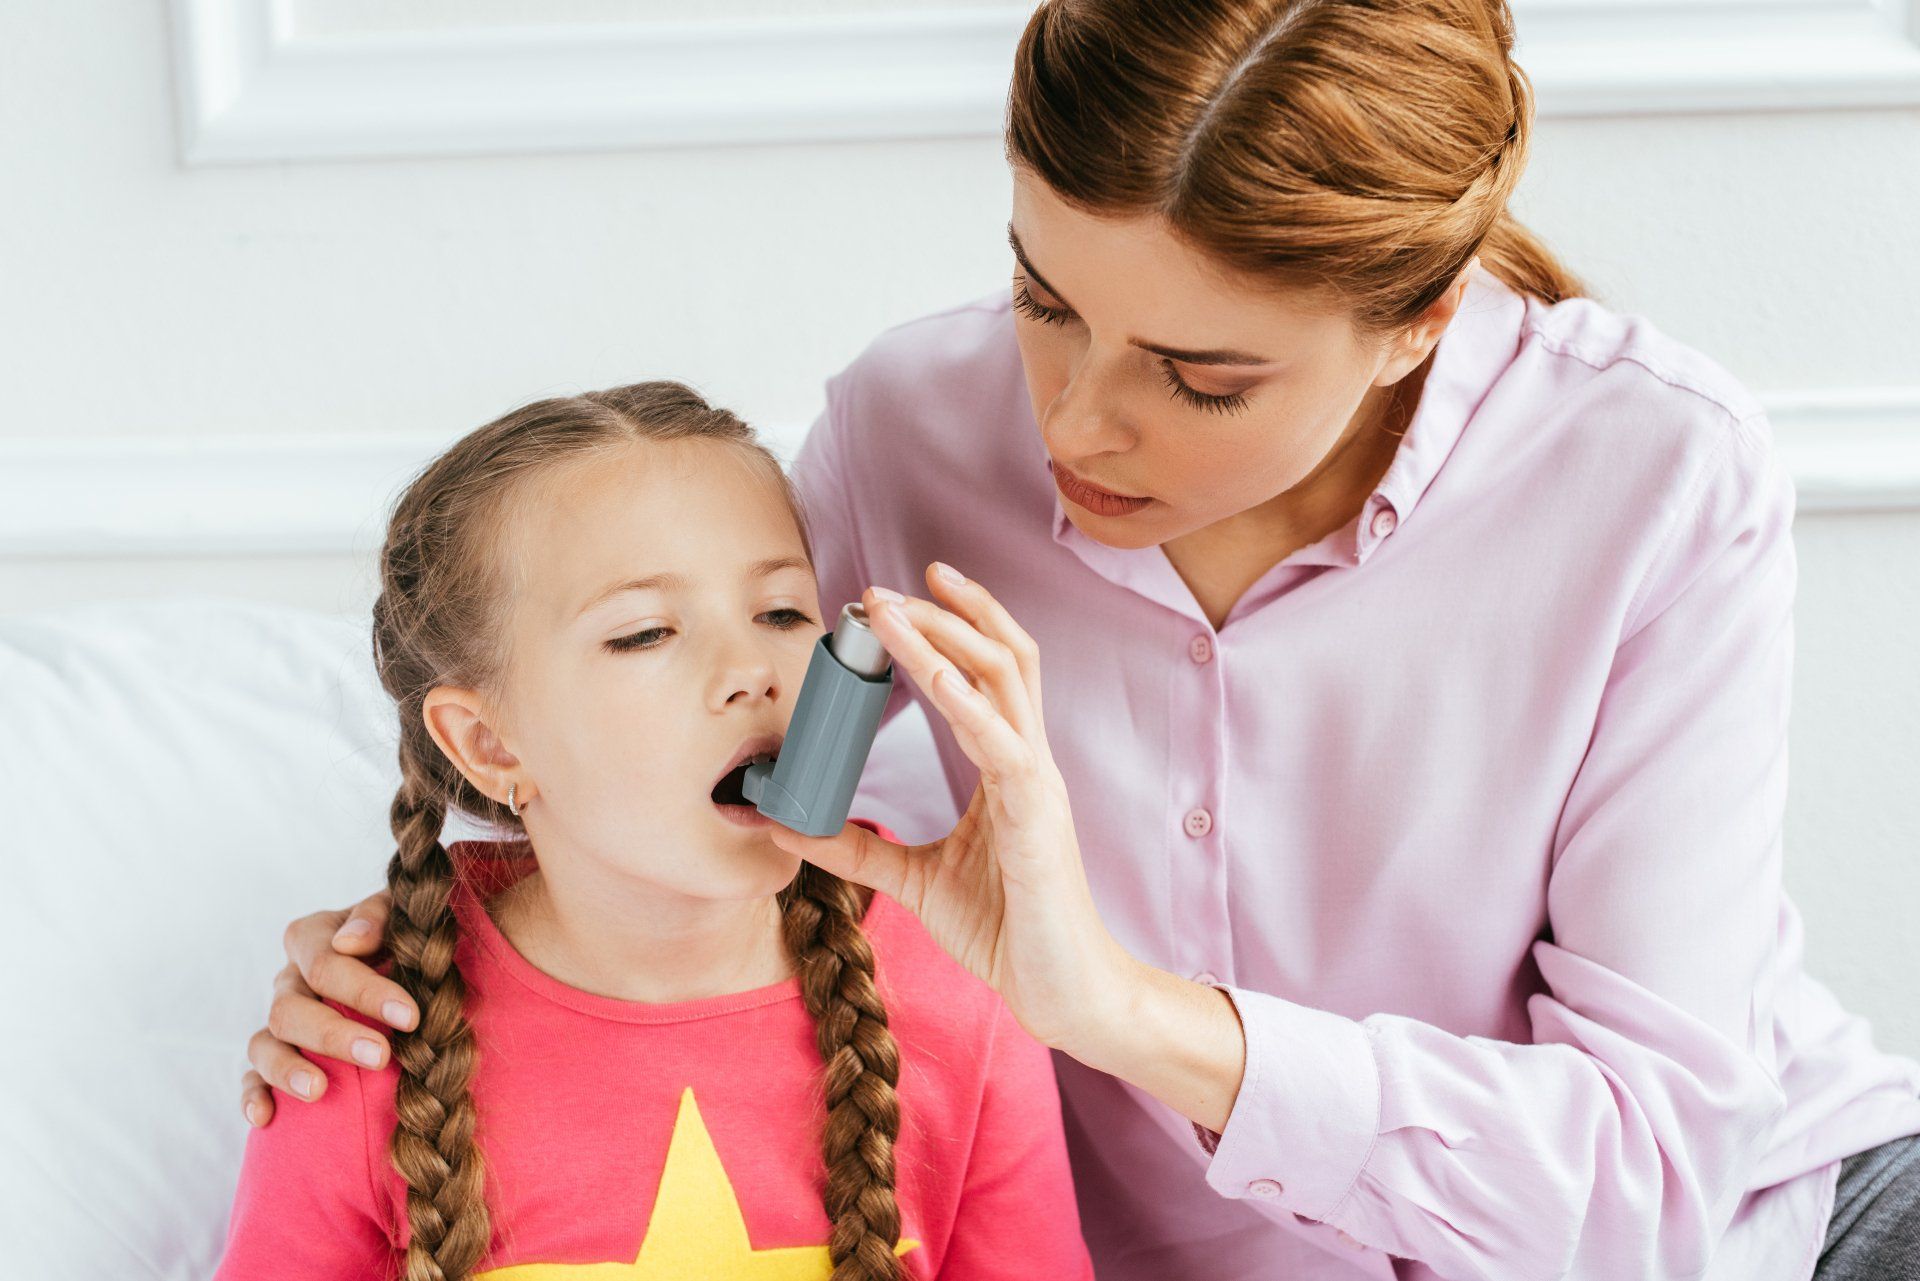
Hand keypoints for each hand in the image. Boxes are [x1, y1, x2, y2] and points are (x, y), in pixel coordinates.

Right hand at [238, 891, 417, 1125]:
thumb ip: (378, 917)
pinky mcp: (272, 1058)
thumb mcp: (401, 917)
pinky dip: (253, 1096)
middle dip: (335, 1034)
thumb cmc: (402, 938)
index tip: (409, 1017)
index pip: (326, 961)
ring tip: (319, 1090)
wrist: (400, 963)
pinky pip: (250, 1078)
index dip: (364, 989)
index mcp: (316, 937)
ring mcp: (277, 1020)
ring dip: (288, 1068)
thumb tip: (350, 940)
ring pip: (264, 1044)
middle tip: (380, 1056)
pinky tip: (265, 1116)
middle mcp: (290, 979)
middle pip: (290, 1007)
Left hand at [768, 563, 1140, 1054]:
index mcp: (1008, 767)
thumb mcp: (917, 880)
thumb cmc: (1010, 931)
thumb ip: (861, 849)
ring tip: (896, 607)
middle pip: (1001, 656)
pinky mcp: (1036, 816)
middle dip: (947, 612)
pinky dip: (968, 704)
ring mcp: (1037, 783)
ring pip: (1003, 680)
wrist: (1064, 991)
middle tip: (885, 586)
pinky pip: (1005, 745)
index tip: (897, 598)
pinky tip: (936, 675)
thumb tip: (788, 827)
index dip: (949, 628)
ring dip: (947, 636)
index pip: (987, 674)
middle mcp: (1028, 761)